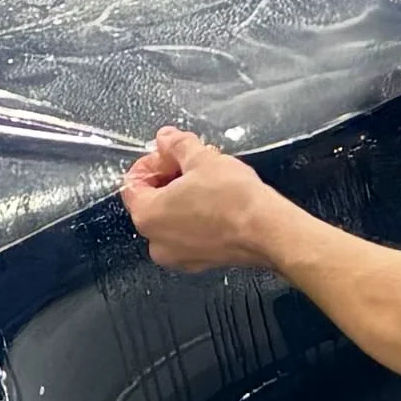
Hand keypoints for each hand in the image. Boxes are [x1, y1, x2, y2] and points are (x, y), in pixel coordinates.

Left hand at [119, 126, 299, 276]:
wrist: (267, 230)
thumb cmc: (233, 200)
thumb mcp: (201, 159)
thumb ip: (177, 146)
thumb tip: (167, 138)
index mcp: (147, 215)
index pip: (133, 184)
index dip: (151, 162)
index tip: (168, 153)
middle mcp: (156, 241)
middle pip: (151, 202)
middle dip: (169, 178)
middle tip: (190, 162)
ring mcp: (178, 256)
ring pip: (171, 219)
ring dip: (183, 196)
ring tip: (207, 178)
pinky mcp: (200, 261)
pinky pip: (189, 234)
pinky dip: (196, 217)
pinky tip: (216, 201)